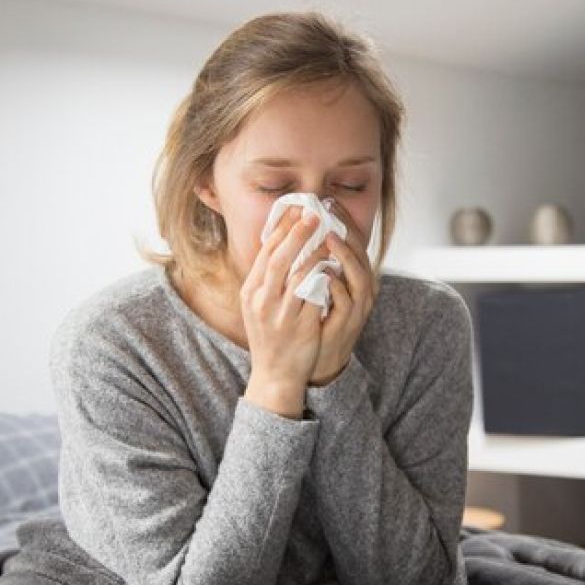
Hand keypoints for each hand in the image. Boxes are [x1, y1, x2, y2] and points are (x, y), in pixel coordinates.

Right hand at [241, 205, 327, 416]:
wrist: (274, 374)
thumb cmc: (270, 337)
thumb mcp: (259, 305)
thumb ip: (268, 279)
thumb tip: (282, 244)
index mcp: (250, 292)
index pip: (265, 253)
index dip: (281, 229)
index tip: (295, 209)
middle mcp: (261, 301)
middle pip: (279, 259)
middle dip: (297, 233)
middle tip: (314, 214)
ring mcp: (280, 314)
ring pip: (298, 275)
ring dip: (314, 253)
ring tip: (328, 237)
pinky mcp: (300, 326)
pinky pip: (314, 296)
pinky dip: (324, 278)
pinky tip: (334, 265)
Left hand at [308, 202, 378, 386]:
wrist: (316, 360)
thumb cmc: (316, 320)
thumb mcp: (318, 287)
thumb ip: (314, 262)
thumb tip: (299, 232)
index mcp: (354, 277)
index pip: (353, 242)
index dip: (343, 221)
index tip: (327, 201)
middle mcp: (361, 290)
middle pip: (361, 254)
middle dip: (346, 231)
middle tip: (329, 212)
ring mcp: (356, 308)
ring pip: (359, 276)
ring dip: (344, 256)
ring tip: (329, 238)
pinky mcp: (347, 324)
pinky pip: (346, 302)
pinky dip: (336, 286)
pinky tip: (323, 273)